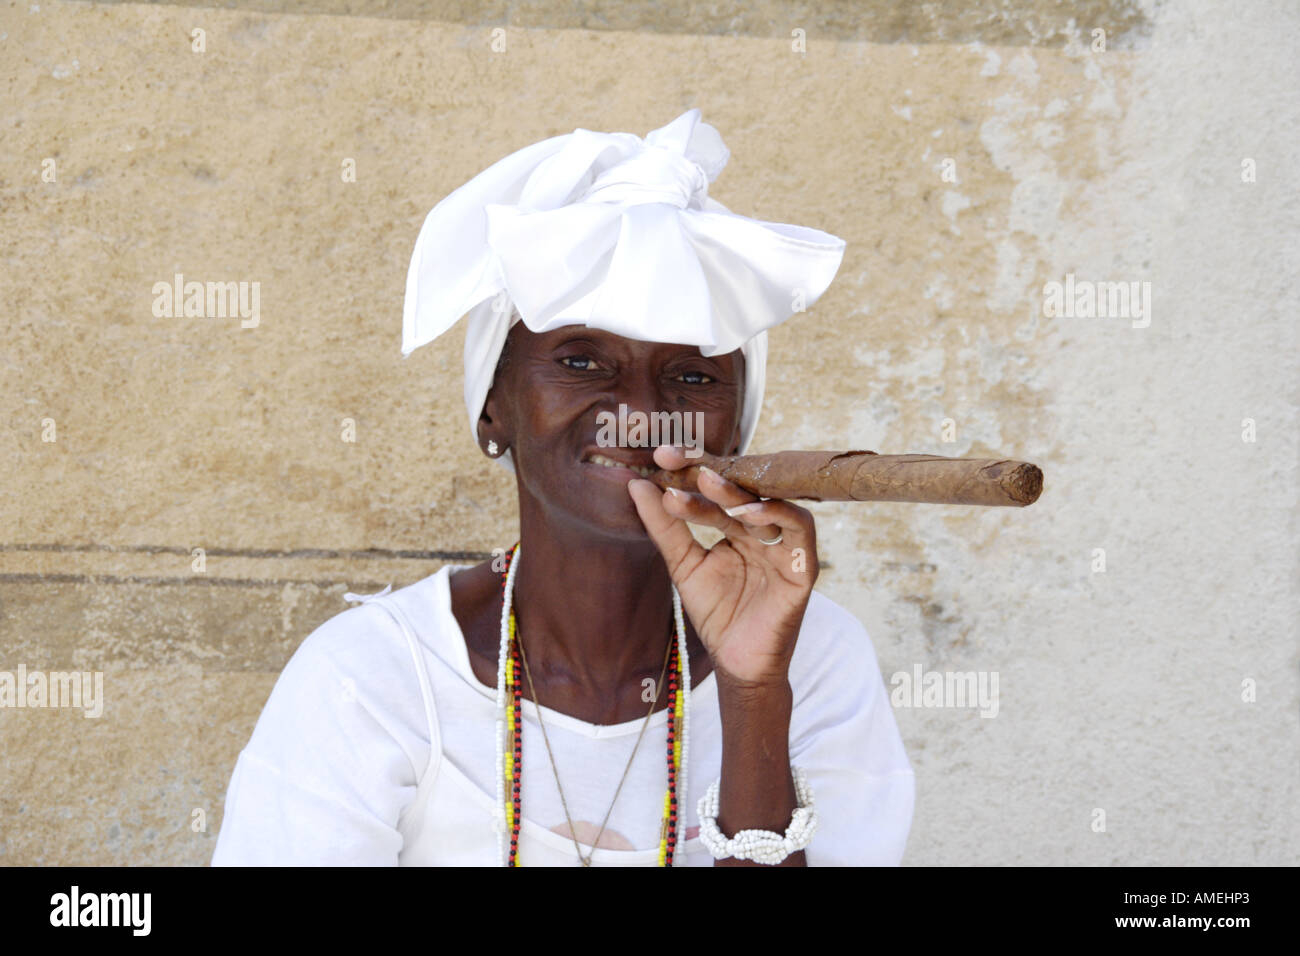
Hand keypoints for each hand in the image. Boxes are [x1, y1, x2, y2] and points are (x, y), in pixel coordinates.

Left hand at [626, 445, 819, 689]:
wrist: (738, 664)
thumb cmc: (717, 614)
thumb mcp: (683, 564)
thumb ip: (665, 526)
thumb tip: (636, 485)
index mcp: (737, 526)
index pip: (716, 488)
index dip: (692, 468)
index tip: (660, 457)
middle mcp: (762, 529)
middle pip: (741, 489)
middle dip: (710, 471)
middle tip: (677, 461)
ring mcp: (784, 544)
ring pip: (767, 503)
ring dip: (738, 491)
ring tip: (706, 482)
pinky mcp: (803, 564)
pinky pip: (799, 528)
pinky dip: (777, 514)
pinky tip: (747, 512)